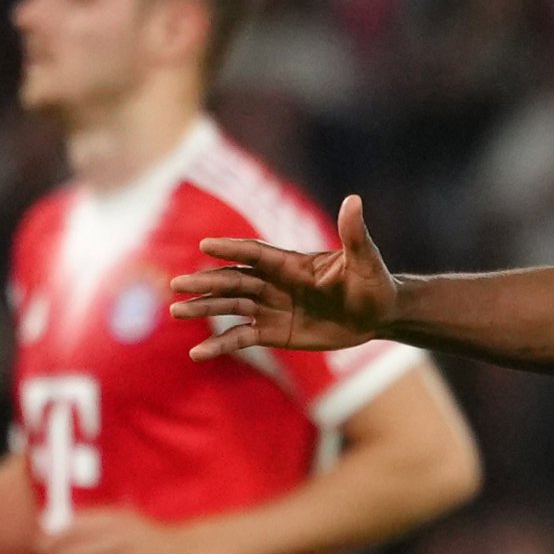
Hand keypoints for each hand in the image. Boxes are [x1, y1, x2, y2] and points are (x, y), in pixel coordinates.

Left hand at [43, 507, 204, 553]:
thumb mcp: (124, 517)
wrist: (185, 552)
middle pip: (77, 551)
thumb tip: (55, 527)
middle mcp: (123, 540)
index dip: (52, 538)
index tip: (41, 546)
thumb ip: (92, 520)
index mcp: (118, 521)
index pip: (74, 528)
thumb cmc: (147, 536)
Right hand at [173, 193, 398, 357]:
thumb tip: (354, 200)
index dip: (233, 249)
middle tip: (176, 285)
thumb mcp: (366, 261)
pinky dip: (220, 345)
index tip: (206, 246)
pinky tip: (197, 353)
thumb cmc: (374, 283)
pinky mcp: (272, 332)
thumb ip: (354, 234)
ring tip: (177, 312)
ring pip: (230, 307)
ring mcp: (270, 307)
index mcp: (291, 263)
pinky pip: (240, 338)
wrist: (378, 316)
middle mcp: (274, 283)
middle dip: (206, 283)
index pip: (256, 253)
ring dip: (204, 309)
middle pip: (234, 281)